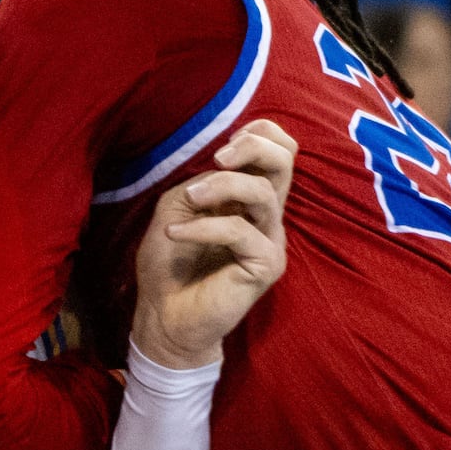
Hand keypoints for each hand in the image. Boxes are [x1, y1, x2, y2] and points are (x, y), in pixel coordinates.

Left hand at [131, 121, 291, 369]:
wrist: (164, 316)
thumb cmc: (169, 264)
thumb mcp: (177, 208)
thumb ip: (201, 181)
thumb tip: (220, 163)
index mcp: (250, 197)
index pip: (280, 151)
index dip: (260, 133)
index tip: (222, 145)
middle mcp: (266, 214)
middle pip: (286, 161)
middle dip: (253, 147)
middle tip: (219, 158)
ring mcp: (270, 239)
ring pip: (263, 193)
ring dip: (220, 187)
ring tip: (188, 198)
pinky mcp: (266, 264)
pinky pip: (240, 232)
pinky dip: (202, 227)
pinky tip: (173, 233)